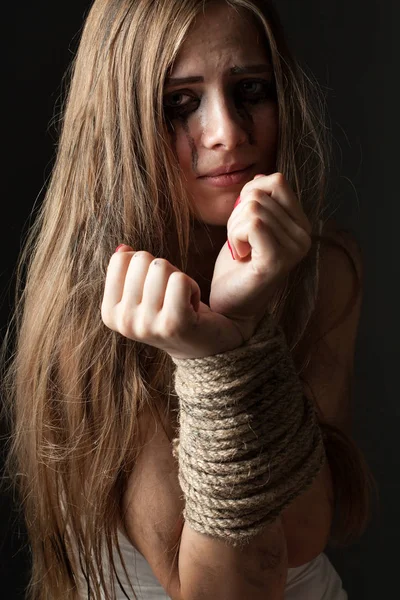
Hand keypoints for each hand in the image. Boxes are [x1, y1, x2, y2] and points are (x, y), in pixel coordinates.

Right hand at [101, 248, 244, 358]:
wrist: (203, 345)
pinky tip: (192, 305)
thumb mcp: (143, 291)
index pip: (120, 259)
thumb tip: (122, 249)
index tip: (155, 289)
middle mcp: (125, 322)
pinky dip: (192, 286)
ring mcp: (147, 325)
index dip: (144, 266)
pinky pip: (180, 280)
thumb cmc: (171, 310)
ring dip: (178, 278)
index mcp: (110, 313)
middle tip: (171, 295)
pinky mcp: (174, 324)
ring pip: (161, 267)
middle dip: (163, 271)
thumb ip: (128, 269)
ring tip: (181, 300)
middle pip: (142, 260)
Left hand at [209, 172, 311, 338]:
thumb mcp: (249, 225)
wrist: (230, 305)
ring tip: (242, 251)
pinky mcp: (278, 260)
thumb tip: (260, 178)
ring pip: (252, 208)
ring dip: (234, 228)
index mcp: (301, 223)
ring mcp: (294, 248)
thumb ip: (259, 201)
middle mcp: (305, 235)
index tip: (245, 224)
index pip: (276, 180)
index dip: (249, 194)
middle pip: (259, 194)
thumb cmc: (238, 266)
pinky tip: (241, 256)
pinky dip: (236, 237)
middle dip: (237, 215)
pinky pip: (252, 224)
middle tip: (241, 243)